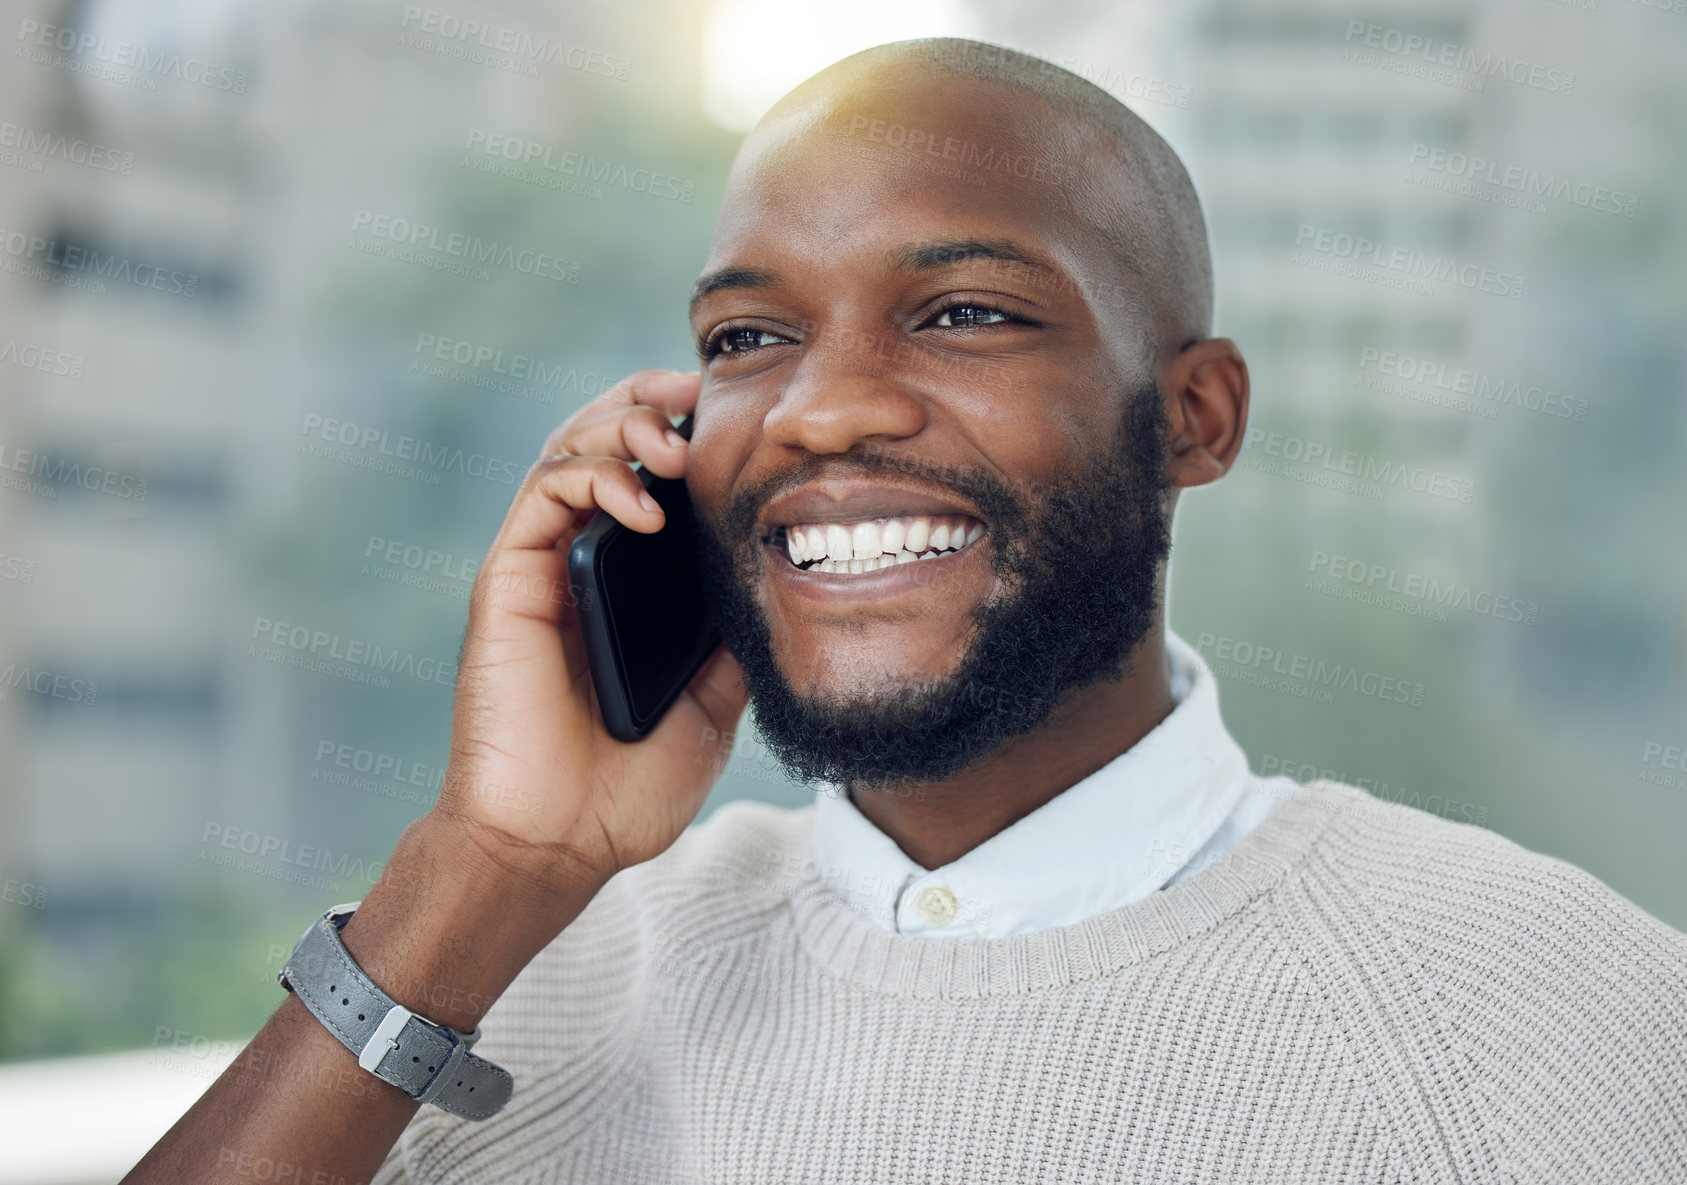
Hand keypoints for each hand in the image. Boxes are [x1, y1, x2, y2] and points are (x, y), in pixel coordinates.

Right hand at [435, 369, 747, 898]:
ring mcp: (541, 567)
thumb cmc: (626, 786)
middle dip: (650, 402)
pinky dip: (594, 477)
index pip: (649, 476)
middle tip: (699, 394)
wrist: (559, 842)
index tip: (738, 419)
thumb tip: (784, 585)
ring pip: (568, 449)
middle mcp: (578, 561)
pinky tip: (645, 502)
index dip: (685, 432)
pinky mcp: (508, 581)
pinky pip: (544, 496)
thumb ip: (733, 641)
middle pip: (602, 440)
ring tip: (675, 443)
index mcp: (624, 585)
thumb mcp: (711, 705)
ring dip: (623, 425)